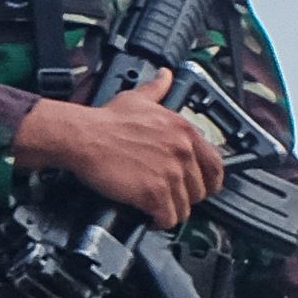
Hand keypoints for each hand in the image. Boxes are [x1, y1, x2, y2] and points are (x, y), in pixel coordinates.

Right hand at [16, 75, 224, 226]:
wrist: (81, 137)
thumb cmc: (105, 120)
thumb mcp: (137, 98)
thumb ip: (157, 88)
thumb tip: (166, 76)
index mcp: (184, 131)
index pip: (215, 165)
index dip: (209, 180)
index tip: (199, 186)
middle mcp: (182, 152)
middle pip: (201, 189)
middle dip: (187, 197)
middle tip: (171, 197)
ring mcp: (170, 174)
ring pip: (185, 206)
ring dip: (172, 211)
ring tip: (158, 210)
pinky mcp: (154, 193)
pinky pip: (168, 217)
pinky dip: (160, 221)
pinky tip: (150, 218)